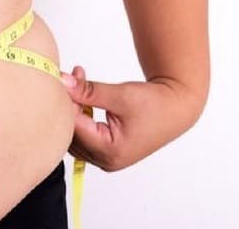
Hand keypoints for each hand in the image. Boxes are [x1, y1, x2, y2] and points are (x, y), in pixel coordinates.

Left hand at [60, 65, 200, 171]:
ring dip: (74, 109)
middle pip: (72, 135)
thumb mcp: (120, 95)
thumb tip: (62, 81)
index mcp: (110, 151)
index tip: (61, 80)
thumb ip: (89, 90)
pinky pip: (86, 135)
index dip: (65, 103)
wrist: (177, 108)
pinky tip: (84, 95)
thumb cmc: (155, 103)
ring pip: (76, 135)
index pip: (75, 128)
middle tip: (69, 78)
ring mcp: (107, 158)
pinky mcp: (108, 151)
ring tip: (78, 80)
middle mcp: (107, 160)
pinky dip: (82, 115)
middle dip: (68, 105)